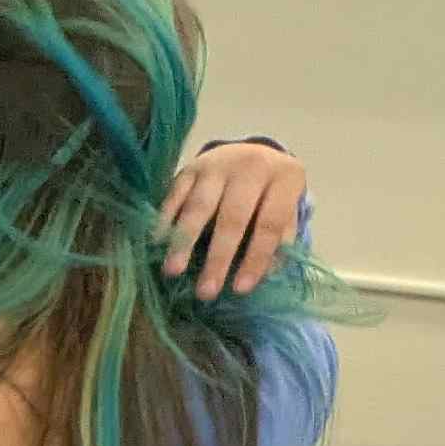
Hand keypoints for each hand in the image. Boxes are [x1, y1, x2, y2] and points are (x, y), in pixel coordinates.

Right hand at [156, 137, 305, 297]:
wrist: (251, 153)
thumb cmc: (269, 193)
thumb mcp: (286, 208)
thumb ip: (280, 238)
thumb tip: (265, 275)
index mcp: (286, 177)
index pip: (271, 222)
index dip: (256, 257)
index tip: (240, 289)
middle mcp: (253, 166)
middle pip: (234, 216)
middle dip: (219, 257)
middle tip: (206, 291)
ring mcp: (219, 165)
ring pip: (200, 206)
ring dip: (185, 241)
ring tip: (174, 271)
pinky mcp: (191, 168)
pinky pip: (175, 196)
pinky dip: (166, 220)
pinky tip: (158, 244)